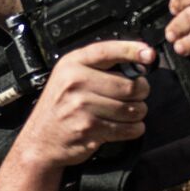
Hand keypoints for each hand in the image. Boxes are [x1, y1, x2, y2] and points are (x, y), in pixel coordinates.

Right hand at [8, 40, 154, 170]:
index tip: (149, 54)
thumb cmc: (59, 107)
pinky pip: (128, 129)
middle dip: (141, 92)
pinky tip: (125, 126)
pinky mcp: (90, 129)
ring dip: (138, 113)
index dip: (132, 50)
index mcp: (72, 65)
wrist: (40, 140)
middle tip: (137, 95)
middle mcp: (76, 83)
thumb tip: (137, 63)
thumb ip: (97, 68)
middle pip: (130, 86)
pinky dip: (134, 129)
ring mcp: (82, 107)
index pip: (107, 51)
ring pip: (132, 109)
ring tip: (129, 112)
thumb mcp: (68, 77)